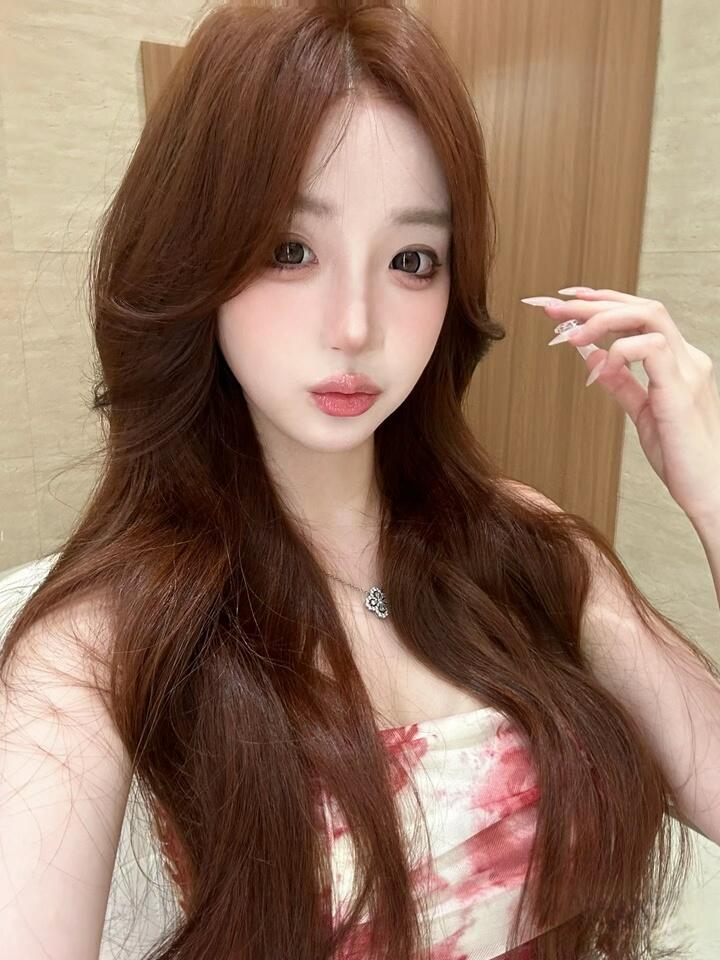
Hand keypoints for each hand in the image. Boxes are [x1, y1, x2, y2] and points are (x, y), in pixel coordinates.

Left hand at [522, 286, 719, 526]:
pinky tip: (603, 368)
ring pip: (648, 315)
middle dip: (594, 303)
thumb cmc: (683, 458)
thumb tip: (594, 358)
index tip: (570, 300)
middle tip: (555, 308)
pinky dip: (620, 351)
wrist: (711, 491)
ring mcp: (688, 371)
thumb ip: (622, 384)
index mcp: (679, 363)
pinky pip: (651, 348)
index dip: (607, 302)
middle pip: (642, 307)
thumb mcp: (643, 415)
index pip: (643, 316)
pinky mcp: (681, 390)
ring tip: (571, 334)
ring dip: (603, 318)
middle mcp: (687, 359)